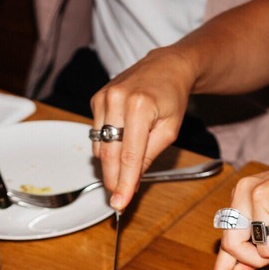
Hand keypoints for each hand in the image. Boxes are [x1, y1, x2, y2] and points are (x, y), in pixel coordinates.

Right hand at [90, 47, 197, 209]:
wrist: (166, 67)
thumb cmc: (172, 97)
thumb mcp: (169, 130)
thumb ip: (149, 156)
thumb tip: (131, 181)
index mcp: (140, 107)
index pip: (129, 155)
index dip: (123, 183)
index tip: (119, 203)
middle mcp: (117, 100)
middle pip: (109, 153)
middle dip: (113, 179)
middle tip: (119, 196)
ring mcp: (103, 98)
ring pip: (99, 146)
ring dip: (110, 163)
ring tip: (126, 165)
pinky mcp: (96, 99)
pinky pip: (96, 133)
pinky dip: (107, 145)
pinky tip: (121, 140)